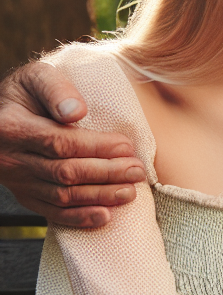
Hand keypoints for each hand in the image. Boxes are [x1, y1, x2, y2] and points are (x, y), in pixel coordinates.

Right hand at [0, 62, 144, 225]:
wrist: (3, 115)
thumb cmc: (28, 93)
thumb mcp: (37, 77)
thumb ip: (56, 89)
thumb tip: (76, 112)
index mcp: (12, 127)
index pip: (59, 143)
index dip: (96, 147)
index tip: (127, 146)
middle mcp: (10, 158)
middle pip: (64, 172)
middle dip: (106, 173)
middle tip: (137, 171)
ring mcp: (16, 180)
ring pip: (61, 195)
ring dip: (99, 196)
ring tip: (130, 191)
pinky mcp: (24, 195)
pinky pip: (51, 212)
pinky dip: (79, 217)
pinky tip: (105, 215)